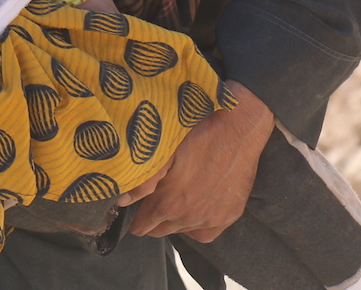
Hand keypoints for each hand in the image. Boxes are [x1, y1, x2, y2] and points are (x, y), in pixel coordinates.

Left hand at [121, 80, 273, 241]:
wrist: (238, 127)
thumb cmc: (196, 132)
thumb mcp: (164, 151)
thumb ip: (143, 181)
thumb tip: (122, 200)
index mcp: (169, 202)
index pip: (142, 225)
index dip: (135, 219)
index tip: (132, 210)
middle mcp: (189, 216)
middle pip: (161, 230)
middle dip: (152, 220)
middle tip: (151, 203)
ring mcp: (211, 218)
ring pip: (182, 231)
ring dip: (173, 221)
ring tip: (171, 202)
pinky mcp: (229, 215)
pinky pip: (205, 233)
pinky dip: (196, 227)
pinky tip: (192, 212)